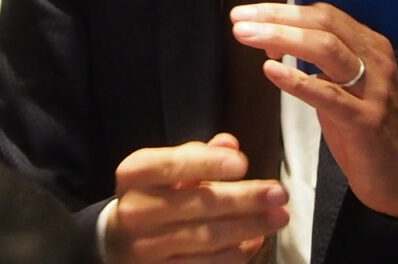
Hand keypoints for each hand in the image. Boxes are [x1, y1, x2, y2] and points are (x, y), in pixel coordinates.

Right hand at [103, 133, 288, 263]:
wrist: (118, 242)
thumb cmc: (152, 196)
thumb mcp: (164, 169)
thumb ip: (196, 155)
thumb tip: (229, 144)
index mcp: (133, 176)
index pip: (169, 166)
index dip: (207, 164)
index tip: (243, 163)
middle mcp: (135, 212)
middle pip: (196, 204)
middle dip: (243, 199)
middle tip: (278, 193)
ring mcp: (147, 248)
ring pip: (206, 237)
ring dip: (248, 227)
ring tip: (278, 217)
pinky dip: (236, 253)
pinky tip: (256, 240)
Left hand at [229, 2, 397, 224]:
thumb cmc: (365, 128)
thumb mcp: (345, 85)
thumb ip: (317, 61)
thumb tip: (274, 41)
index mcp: (369, 45)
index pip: (323, 14)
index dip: (283, 10)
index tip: (248, 12)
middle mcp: (375, 59)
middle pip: (322, 23)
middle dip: (277, 16)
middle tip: (239, 18)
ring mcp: (373, 89)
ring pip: (326, 49)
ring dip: (282, 38)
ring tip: (246, 36)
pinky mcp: (365, 120)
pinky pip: (328, 94)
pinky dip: (297, 80)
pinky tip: (270, 70)